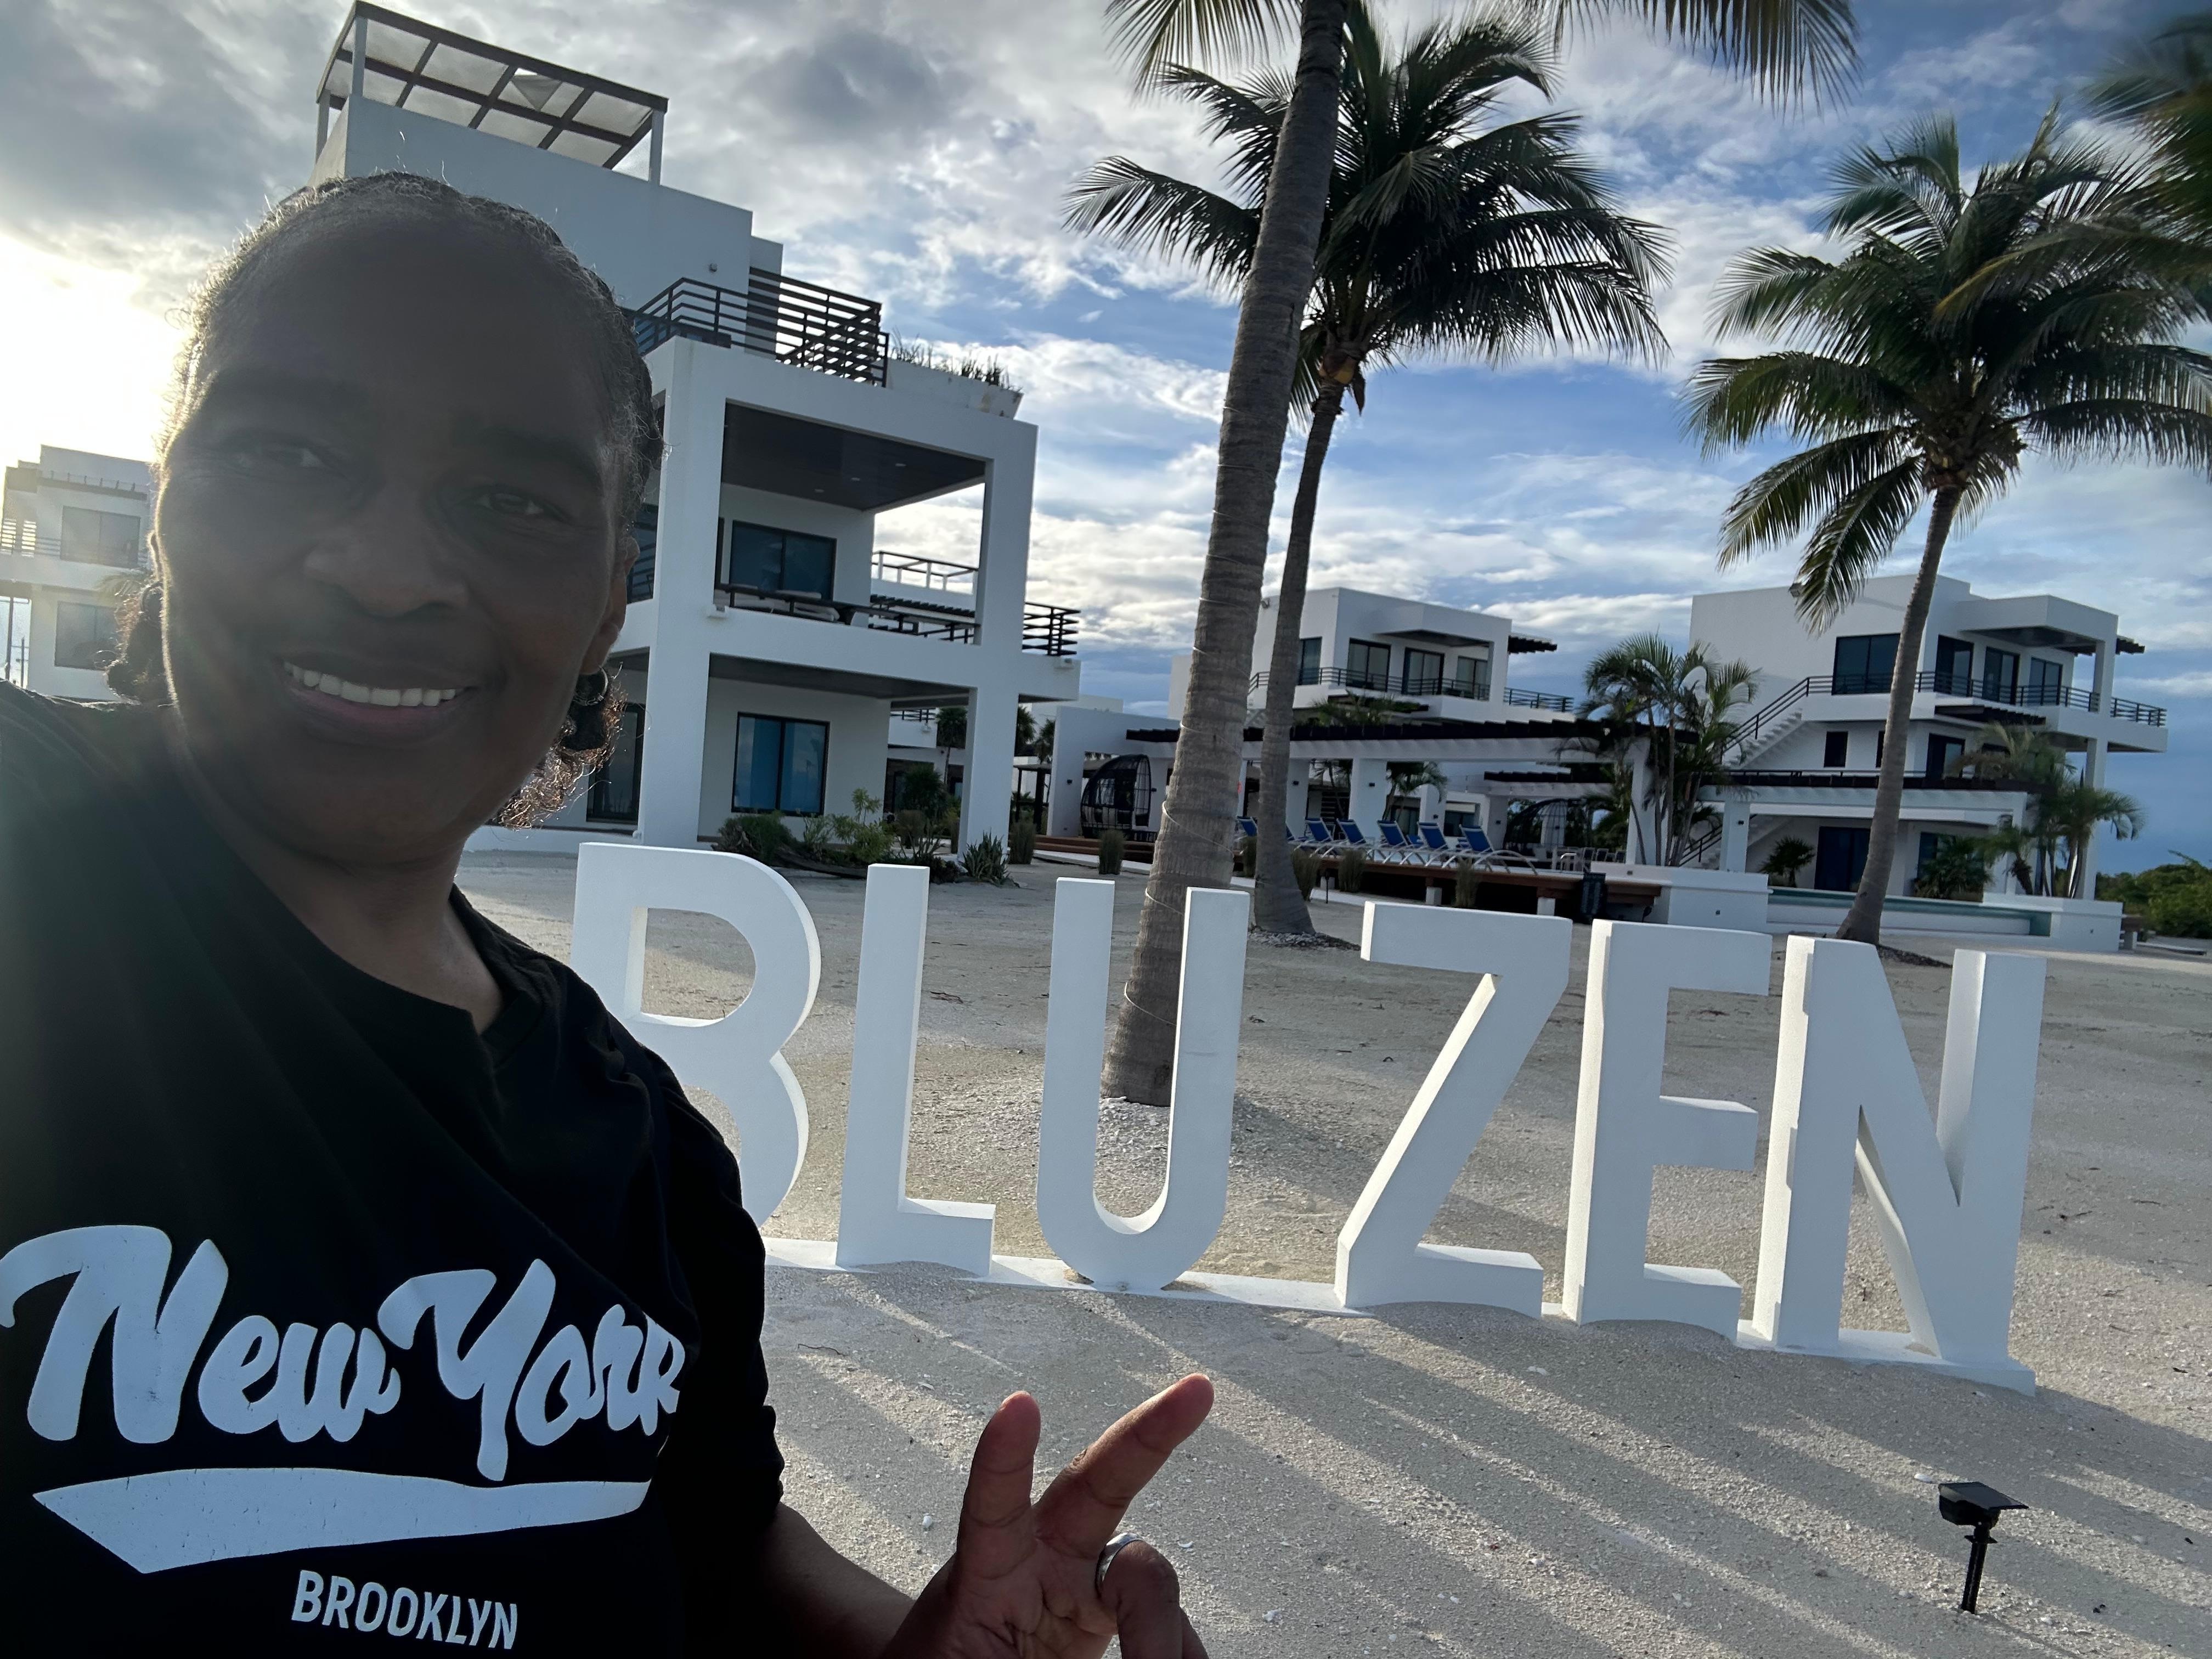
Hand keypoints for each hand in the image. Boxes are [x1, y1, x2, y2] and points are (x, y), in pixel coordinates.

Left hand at [883, 1374, 1214, 1657]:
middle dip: (1146, 1434)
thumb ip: (998, 1643)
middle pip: (1097, 1485)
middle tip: (1196, 1390)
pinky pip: (1167, 1624)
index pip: (991, 1510)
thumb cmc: (950, 1657)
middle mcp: (1042, 1558)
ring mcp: (1083, 1579)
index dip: (1003, 1458)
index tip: (1019, 1405)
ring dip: (1160, 1636)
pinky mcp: (1112, 1609)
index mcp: (985, 1573)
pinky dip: (1174, 1651)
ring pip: (1148, 1577)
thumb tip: (1090, 1601)